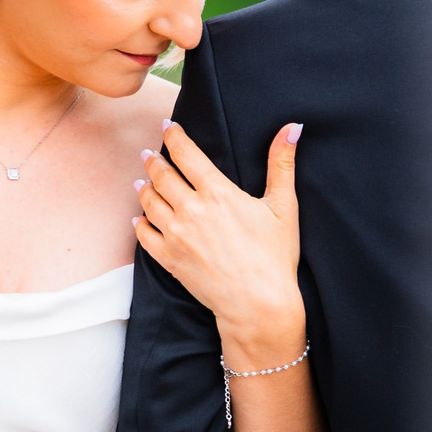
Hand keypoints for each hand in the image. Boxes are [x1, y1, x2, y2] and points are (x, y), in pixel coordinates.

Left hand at [134, 120, 304, 365]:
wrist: (257, 304)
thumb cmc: (274, 256)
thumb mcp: (283, 206)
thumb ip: (282, 163)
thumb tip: (292, 127)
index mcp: (217, 192)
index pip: (187, 154)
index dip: (174, 136)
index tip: (168, 127)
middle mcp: (191, 209)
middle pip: (162, 175)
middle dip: (154, 160)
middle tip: (150, 154)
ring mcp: (176, 235)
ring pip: (149, 202)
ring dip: (144, 187)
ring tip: (143, 180)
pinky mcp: (169, 259)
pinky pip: (145, 235)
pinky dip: (140, 223)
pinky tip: (140, 217)